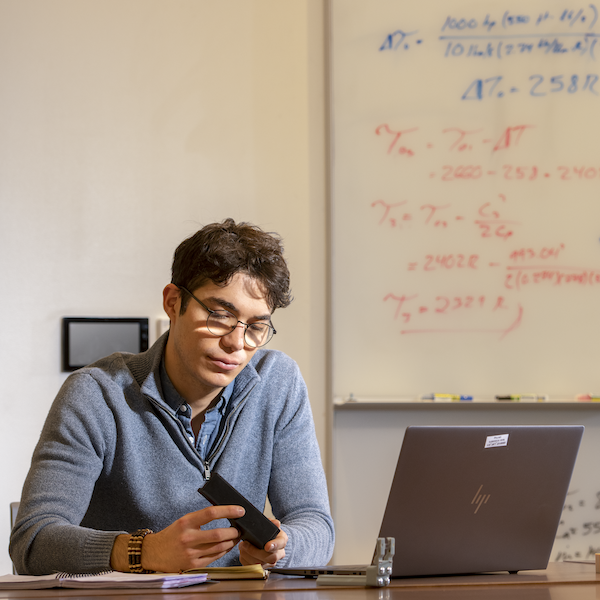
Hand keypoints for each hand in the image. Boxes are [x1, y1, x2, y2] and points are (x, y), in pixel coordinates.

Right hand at [111, 505, 243, 572]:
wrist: (154, 553)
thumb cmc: (172, 534)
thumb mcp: (184, 521)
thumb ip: (202, 518)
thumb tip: (225, 513)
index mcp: (186, 522)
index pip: (211, 513)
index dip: (228, 511)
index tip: (240, 510)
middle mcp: (188, 537)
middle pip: (218, 534)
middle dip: (234, 531)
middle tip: (240, 528)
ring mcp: (191, 552)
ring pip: (219, 547)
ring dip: (231, 542)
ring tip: (236, 537)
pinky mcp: (193, 564)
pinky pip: (215, 557)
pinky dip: (224, 551)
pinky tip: (227, 546)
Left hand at [238, 519, 287, 566]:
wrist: (267, 541)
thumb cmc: (268, 533)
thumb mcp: (270, 525)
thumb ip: (272, 522)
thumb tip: (276, 523)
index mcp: (282, 541)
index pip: (281, 544)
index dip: (274, 545)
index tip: (267, 546)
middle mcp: (278, 554)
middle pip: (271, 557)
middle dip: (256, 552)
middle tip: (246, 544)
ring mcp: (270, 563)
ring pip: (260, 564)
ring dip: (248, 556)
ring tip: (242, 546)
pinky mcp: (262, 568)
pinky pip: (254, 567)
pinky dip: (246, 560)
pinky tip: (243, 553)